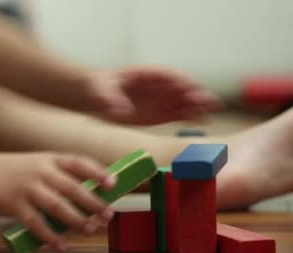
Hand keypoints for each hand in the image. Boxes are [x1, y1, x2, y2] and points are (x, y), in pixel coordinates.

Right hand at [0, 152, 116, 251]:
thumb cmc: (14, 171)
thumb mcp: (38, 164)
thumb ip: (59, 176)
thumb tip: (89, 197)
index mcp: (49, 159)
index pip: (79, 163)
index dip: (98, 172)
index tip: (114, 184)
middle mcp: (40, 171)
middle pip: (72, 187)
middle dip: (93, 202)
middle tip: (108, 215)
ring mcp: (27, 188)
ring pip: (57, 206)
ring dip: (76, 220)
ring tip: (89, 230)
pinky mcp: (14, 205)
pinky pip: (36, 223)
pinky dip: (50, 236)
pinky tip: (61, 245)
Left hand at [84, 66, 222, 124]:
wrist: (97, 96)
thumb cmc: (100, 87)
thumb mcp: (101, 91)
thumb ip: (111, 99)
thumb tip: (121, 110)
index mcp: (148, 74)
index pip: (169, 76)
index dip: (181, 82)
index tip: (191, 89)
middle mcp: (159, 86)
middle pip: (182, 88)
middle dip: (196, 94)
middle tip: (210, 103)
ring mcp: (162, 100)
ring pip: (185, 101)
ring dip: (198, 106)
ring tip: (211, 113)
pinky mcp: (161, 114)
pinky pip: (180, 114)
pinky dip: (191, 116)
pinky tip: (201, 121)